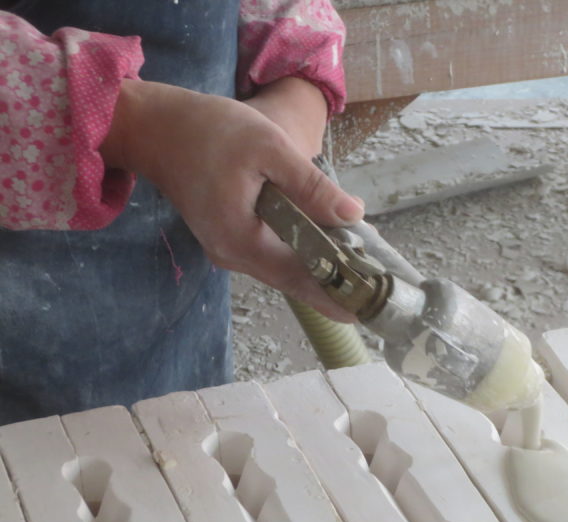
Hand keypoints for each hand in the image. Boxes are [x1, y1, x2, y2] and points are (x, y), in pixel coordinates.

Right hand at [100, 78, 363, 321]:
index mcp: (242, 240)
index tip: (365, 311)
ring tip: (361, 265)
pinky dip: (300, 253)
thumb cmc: (210, 131)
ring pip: (284, 268)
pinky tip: (327, 244)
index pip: (299, 278)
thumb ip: (312, 186)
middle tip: (375, 285)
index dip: (334, 295)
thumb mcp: (269, 148)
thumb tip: (353, 214)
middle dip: (334, 282)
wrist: (154, 127)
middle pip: (294, 279)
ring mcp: (228, 249)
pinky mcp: (228, 237)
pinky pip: (272, 254)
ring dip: (319, 268)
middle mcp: (233, 255)